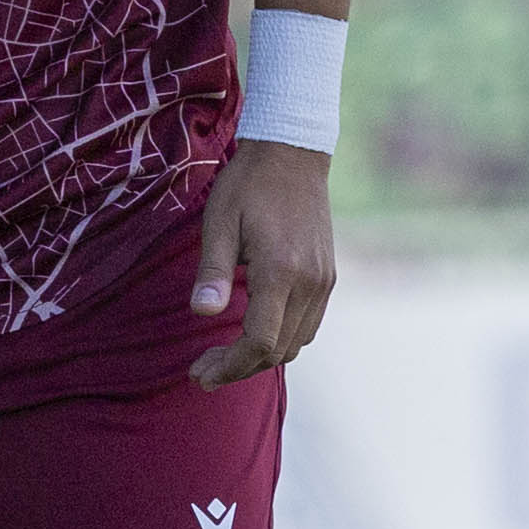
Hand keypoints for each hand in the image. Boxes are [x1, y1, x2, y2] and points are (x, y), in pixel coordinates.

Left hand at [191, 140, 335, 389]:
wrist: (292, 154)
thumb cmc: (248, 184)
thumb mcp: (219, 222)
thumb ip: (213, 272)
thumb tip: (202, 314)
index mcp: (281, 270)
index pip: (260, 341)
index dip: (230, 365)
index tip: (200, 374)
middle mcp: (310, 282)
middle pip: (279, 350)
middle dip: (239, 367)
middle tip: (202, 369)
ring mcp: (324, 281)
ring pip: (297, 343)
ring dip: (261, 357)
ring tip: (223, 357)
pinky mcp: (328, 276)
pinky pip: (308, 325)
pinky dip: (281, 339)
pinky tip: (253, 332)